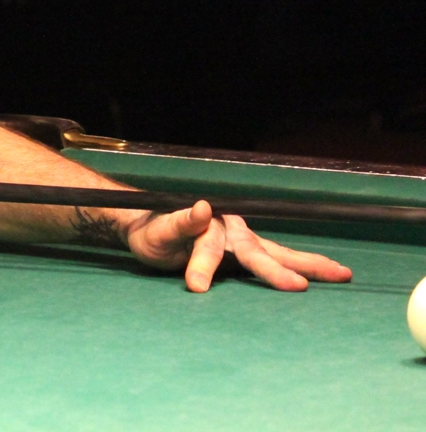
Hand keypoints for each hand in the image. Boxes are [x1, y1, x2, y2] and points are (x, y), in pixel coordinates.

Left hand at [124, 201, 352, 291]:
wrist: (153, 227)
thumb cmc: (153, 232)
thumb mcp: (157, 230)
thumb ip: (179, 222)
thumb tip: (202, 207)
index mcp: (205, 224)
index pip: (206, 246)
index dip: (203, 266)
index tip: (197, 286)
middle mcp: (230, 229)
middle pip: (255, 251)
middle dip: (276, 271)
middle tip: (298, 287)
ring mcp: (243, 239)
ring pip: (278, 251)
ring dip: (309, 263)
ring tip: (340, 272)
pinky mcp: (249, 250)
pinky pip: (279, 256)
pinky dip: (304, 264)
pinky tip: (330, 271)